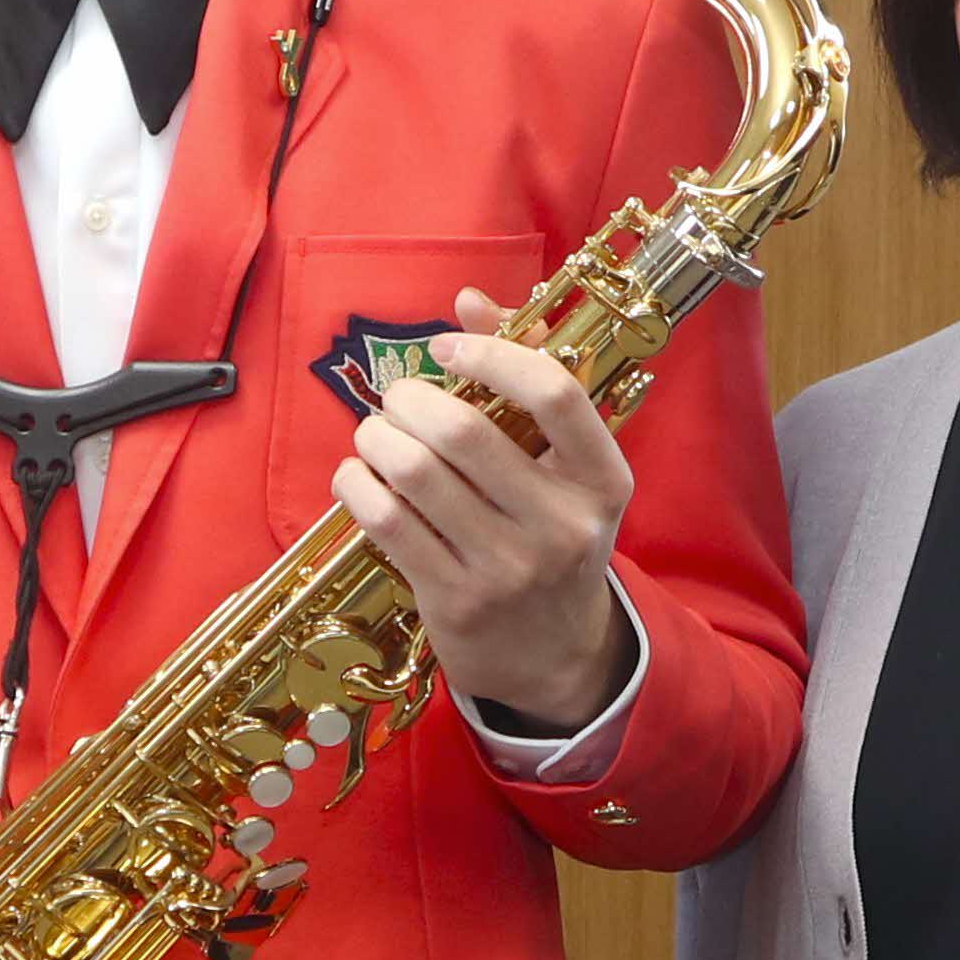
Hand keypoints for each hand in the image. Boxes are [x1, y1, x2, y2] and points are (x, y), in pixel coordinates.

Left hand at [332, 290, 630, 729]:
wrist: (557, 658)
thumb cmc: (552, 538)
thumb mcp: (564, 469)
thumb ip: (524, 377)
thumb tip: (469, 300)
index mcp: (603, 480)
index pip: (555, 394)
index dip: (491, 356)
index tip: (446, 350)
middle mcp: (563, 525)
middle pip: (465, 432)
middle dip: (410, 401)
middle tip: (397, 401)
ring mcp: (508, 569)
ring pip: (416, 474)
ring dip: (375, 439)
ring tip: (373, 435)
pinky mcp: (456, 601)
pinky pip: (387, 522)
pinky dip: (356, 486)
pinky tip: (357, 477)